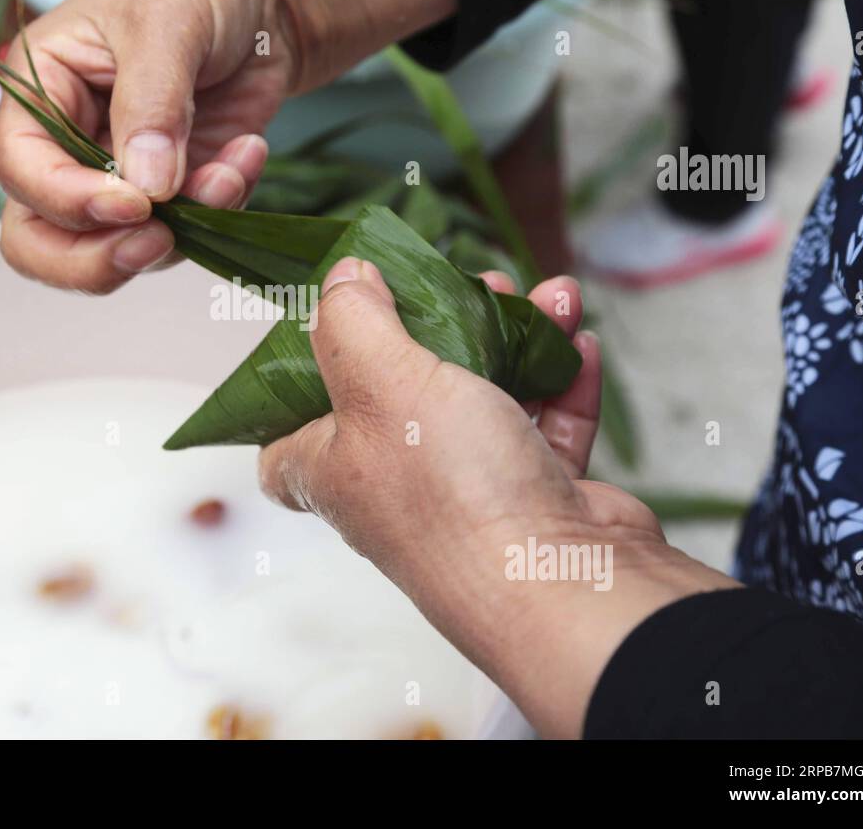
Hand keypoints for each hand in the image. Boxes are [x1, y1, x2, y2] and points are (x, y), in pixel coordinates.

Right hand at [0, 0, 455, 294]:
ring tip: (231, 170)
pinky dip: (221, 209)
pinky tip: (247, 153)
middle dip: (96, 257)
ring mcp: (118, 176)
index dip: (68, 201)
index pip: (22, 171)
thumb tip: (145, 188)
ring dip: (182, 230)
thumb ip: (151, 105)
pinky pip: (184, 234)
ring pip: (115, 250)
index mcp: (39, 90)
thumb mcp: (168, 22)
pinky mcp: (172, 193)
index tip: (134, 204)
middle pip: (41, 239)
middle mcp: (65, 143)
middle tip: (157, 241)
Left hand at [258, 257, 737, 736]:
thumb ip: (353, 321)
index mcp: (336, 471)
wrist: (565, 584)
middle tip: (464, 283)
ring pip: (484, 399)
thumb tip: (342, 279)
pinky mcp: (538, 498)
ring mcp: (471, 495)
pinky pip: (547, 427)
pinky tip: (576, 338)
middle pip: (400, 395)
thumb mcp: (381, 381)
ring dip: (516, 338)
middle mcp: (397, 487)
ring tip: (539, 294)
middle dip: (436, 328)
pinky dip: (562, 379)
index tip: (321, 337)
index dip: (292, 392)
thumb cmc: (456, 494)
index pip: (286, 444)